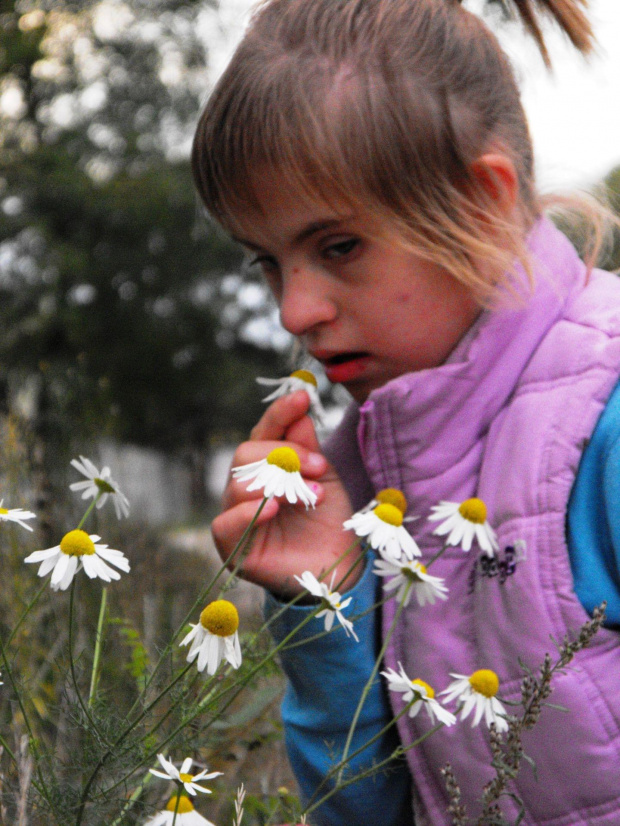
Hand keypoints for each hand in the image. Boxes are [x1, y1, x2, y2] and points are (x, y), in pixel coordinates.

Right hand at [211, 390, 361, 596]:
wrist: (341, 568)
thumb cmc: (329, 521)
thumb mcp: (324, 478)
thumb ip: (307, 447)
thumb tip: (298, 409)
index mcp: (266, 468)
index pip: (263, 432)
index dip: (279, 413)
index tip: (302, 397)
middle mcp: (246, 489)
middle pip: (245, 453)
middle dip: (284, 454)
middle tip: (320, 467)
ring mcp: (237, 518)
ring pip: (237, 485)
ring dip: (279, 484)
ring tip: (314, 496)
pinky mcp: (235, 551)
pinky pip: (225, 524)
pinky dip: (247, 513)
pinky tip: (273, 508)